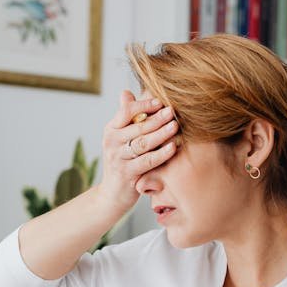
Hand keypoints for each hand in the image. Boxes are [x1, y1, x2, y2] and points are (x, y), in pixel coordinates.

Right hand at [96, 90, 178, 215]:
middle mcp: (111, 142)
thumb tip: (126, 92)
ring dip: (161, 134)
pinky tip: (173, 147)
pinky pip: (147, 161)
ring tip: (175, 126)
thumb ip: (125, 117)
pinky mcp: (127, 174)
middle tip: (173, 111)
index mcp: (111, 130)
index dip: (144, 105)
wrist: (113, 193)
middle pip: (137, 126)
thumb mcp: (120, 138)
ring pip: (143, 143)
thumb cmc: (122, 161)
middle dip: (157, 118)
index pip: (126, 111)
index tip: (160, 102)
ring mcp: (118, 159)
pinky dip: (161, 154)